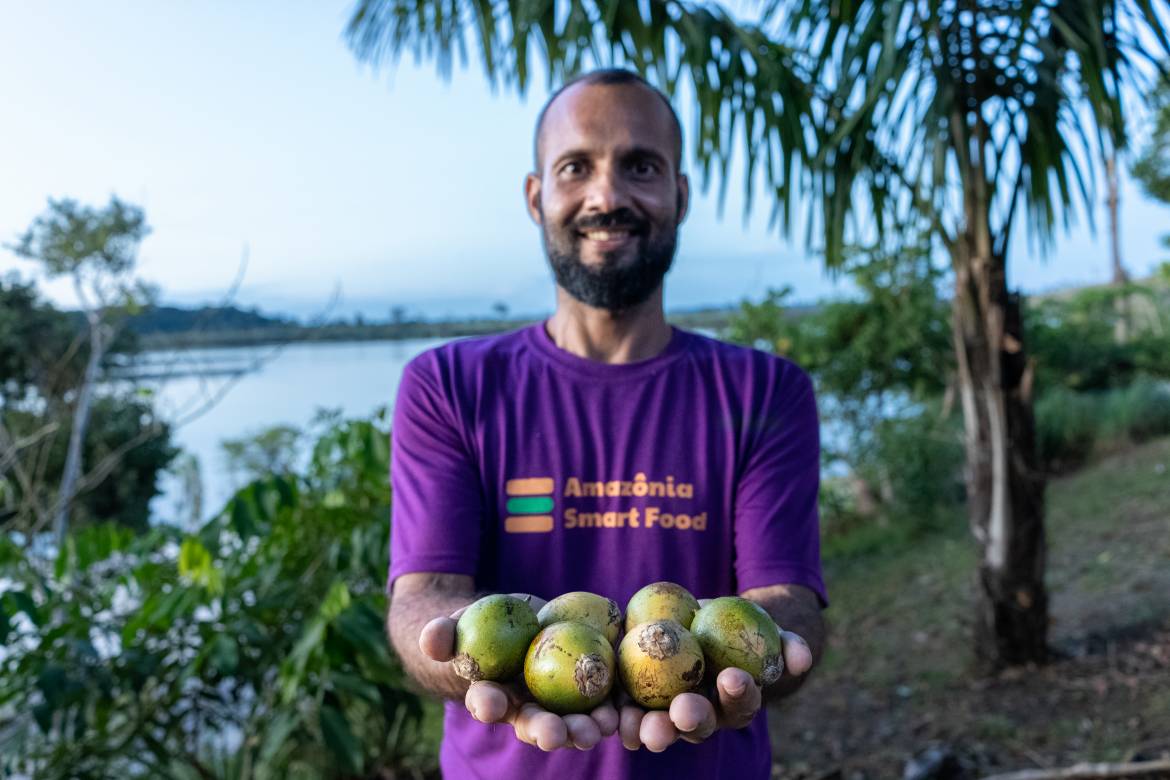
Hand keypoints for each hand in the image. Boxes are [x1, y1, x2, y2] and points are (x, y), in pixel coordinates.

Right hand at [418, 594, 619, 750]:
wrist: (516, 621)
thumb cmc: (479, 624)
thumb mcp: (459, 623)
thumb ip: (443, 632)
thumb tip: (430, 638)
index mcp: (492, 696)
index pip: (487, 702)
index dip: (488, 704)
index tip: (490, 703)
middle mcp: (525, 708)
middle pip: (535, 723)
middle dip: (545, 730)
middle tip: (554, 733)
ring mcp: (557, 703)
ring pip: (571, 720)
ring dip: (583, 728)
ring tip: (595, 729)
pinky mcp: (587, 689)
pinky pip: (601, 702)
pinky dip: (611, 709)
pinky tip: (620, 713)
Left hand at [617, 629, 813, 751]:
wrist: (700, 618)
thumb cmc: (742, 625)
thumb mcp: (767, 628)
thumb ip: (786, 643)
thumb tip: (801, 659)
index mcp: (734, 701)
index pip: (741, 703)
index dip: (739, 694)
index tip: (733, 676)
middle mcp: (703, 714)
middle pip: (698, 724)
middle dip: (691, 720)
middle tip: (684, 709)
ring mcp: (667, 711)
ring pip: (662, 726)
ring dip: (654, 730)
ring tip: (645, 727)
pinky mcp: (636, 699)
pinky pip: (629, 712)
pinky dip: (622, 718)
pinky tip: (616, 719)